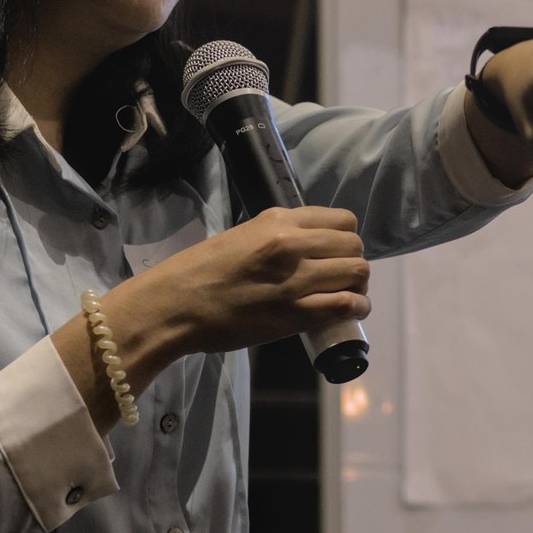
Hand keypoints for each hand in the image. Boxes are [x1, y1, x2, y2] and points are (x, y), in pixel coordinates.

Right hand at [54, 206, 369, 434]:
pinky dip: (356, 309)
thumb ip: (278, 236)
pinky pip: (345, 305)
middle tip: (341, 278)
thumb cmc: (200, 271)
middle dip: (353, 261)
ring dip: (358, 286)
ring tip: (348, 297)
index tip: (336, 252)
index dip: (345, 238)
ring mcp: (295, 279)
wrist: (174, 305)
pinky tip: (351, 313)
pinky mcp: (294, 313)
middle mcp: (291, 244)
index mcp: (277, 221)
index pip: (341, 219)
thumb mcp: (242, 236)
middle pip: (353, 246)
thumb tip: (309, 246)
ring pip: (357, 273)